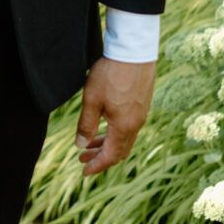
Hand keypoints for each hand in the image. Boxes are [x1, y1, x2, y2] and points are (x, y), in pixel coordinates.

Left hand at [76, 57, 155, 177]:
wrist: (133, 51)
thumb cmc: (110, 75)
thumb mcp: (91, 100)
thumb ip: (86, 125)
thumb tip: (80, 145)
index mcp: (124, 127)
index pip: (111, 156)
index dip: (97, 166)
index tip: (84, 171)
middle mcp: (136, 124)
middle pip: (119, 150)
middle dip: (100, 156)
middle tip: (82, 158)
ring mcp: (141, 114)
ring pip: (124, 138)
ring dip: (107, 143)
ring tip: (89, 143)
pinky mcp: (142, 103)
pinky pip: (129, 127)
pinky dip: (115, 132)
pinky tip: (105, 124)